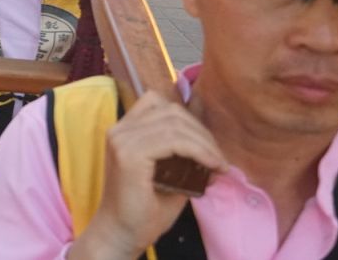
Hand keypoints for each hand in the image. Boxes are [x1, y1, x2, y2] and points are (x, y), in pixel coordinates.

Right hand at [68, 92, 226, 259]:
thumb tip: (214, 145)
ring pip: (175, 123)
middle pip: (171, 111)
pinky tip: (212, 165)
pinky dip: (199, 150)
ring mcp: (122, 140)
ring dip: (204, 142)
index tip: (208, 146)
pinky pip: (173, 140)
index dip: (189, 120)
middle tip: (218, 158)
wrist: (122, 234)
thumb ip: (183, 154)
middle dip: (202, 132)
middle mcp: (119, 129)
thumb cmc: (144, 209)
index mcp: (124, 130)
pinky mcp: (129, 155)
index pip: (159, 103)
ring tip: (218, 164)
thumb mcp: (169, 173)